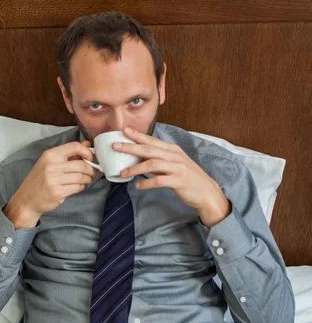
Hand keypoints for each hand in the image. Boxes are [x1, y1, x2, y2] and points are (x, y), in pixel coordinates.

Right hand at [4, 141, 97, 227]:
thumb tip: (87, 144)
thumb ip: (69, 153)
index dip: (87, 152)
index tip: (91, 158)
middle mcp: (52, 165)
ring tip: (87, 180)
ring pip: (81, 177)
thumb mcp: (50, 162)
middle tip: (93, 172)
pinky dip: (81, 187)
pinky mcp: (58, 192)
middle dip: (91, 169)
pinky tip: (78, 186)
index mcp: (50, 155)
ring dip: (88, 179)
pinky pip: (77, 187)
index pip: (74, 146)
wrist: (27, 199)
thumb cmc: (40, 180)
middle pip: (81, 164)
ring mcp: (54, 180)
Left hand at [115, 128, 230, 227]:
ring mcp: (178, 168)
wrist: (206, 192)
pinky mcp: (179, 181)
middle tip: (116, 146)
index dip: (137, 135)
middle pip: (149, 149)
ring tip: (123, 173)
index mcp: (173, 150)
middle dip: (131, 147)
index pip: (152, 140)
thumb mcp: (174, 164)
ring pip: (152, 164)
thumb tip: (140, 158)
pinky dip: (146, 183)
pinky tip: (138, 185)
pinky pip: (159, 181)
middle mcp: (175, 156)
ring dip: (136, 168)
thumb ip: (159, 160)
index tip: (124, 130)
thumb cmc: (188, 178)